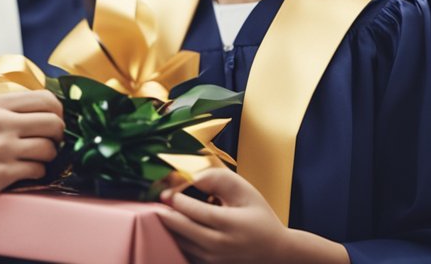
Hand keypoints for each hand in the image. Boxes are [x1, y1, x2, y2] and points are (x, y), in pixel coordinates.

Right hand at [0, 90, 62, 219]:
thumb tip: (42, 109)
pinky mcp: (1, 175)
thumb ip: (4, 111)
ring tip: (34, 160)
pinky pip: (37, 170)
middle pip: (53, 122)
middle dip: (57, 135)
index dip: (57, 112)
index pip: (45, 98)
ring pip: (49, 148)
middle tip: (49, 143)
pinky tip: (23, 173)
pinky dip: (36, 173)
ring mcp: (0, 149)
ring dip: (48, 157)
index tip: (53, 122)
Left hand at [156, 169, 346, 263]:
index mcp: (229, 224)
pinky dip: (174, 240)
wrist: (277, 253)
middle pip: (180, 229)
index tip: (165, 191)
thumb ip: (218, 180)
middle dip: (164, 213)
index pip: (193, 211)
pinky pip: (184, 253)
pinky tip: (172, 228)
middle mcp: (219, 245)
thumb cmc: (260, 217)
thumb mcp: (245, 192)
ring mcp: (213, 260)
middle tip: (153, 200)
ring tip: (159, 212)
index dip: (175, 199)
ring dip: (166, 228)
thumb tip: (191, 176)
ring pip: (179, 243)